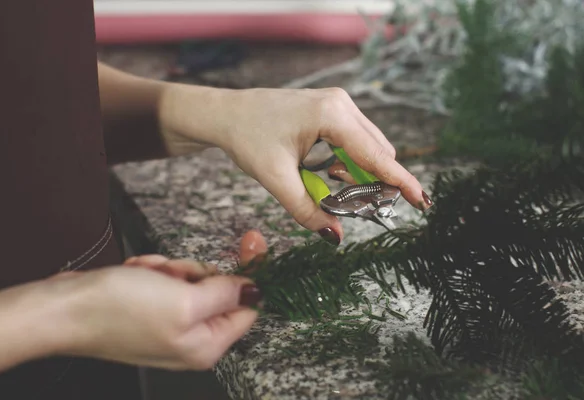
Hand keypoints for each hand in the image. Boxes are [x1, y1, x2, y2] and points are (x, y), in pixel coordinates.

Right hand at [52, 231, 266, 370]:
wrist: (65, 306)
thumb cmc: (118, 309)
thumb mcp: (184, 300)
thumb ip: (225, 294)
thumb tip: (257, 291)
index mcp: (206, 345)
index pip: (248, 307)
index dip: (249, 274)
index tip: (250, 243)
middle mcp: (190, 338)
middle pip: (218, 289)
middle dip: (193, 272)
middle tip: (170, 276)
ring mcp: (169, 323)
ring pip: (190, 278)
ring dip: (168, 269)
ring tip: (146, 278)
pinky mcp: (150, 308)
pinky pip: (166, 278)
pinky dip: (152, 271)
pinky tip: (135, 277)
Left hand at [160, 86, 431, 243]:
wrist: (226, 114)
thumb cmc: (247, 138)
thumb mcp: (276, 179)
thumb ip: (307, 209)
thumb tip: (335, 236)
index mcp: (331, 115)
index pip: (376, 154)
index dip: (400, 180)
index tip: (422, 200)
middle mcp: (341, 104)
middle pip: (377, 152)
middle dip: (373, 182)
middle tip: (353, 205)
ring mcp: (338, 104)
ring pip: (368, 147)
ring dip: (357, 174)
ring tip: (329, 186)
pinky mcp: (332, 110)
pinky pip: (354, 142)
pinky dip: (348, 163)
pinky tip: (326, 171)